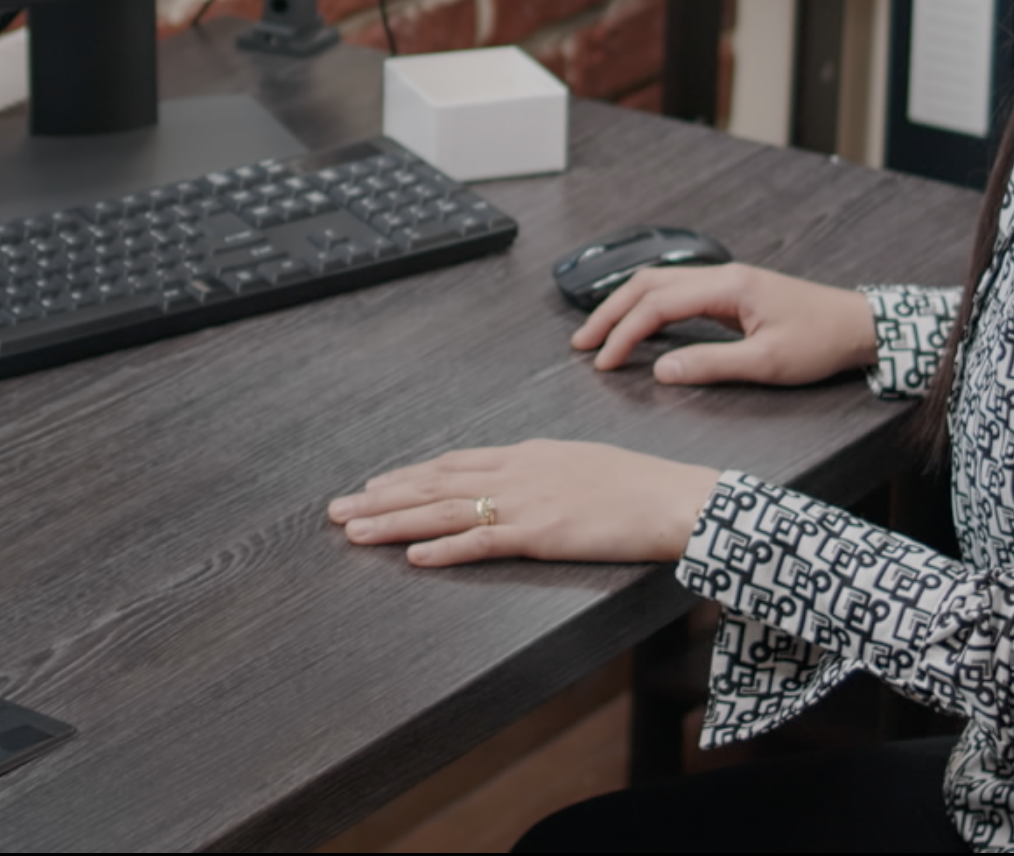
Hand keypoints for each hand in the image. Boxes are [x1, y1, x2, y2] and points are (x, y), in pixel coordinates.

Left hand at [328, 440, 722, 565]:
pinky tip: (413, 557)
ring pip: (445, 511)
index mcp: (527, 455)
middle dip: (382, 498)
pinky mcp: (542, 533)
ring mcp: (527, 502)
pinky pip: (482, 542)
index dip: (408, 476)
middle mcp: (518, 472)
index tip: (372, 485)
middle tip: (338, 510)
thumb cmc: (642, 488)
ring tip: (354, 531)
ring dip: (395, 522)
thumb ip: (545, 473)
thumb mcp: (583, 466)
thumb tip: (519, 483)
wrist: (676, 499)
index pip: (453, 464)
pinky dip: (444, 549)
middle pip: (435, 485)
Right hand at [575, 264, 877, 385]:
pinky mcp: (731, 294)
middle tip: (582, 343)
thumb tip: (661, 370)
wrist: (859, 326)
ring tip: (599, 333)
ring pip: (659, 284)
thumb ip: (711, 364)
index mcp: (727, 286)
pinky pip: (677, 293)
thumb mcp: (767, 363)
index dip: (624, 333)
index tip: (603, 360)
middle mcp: (721, 276)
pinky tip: (638, 325)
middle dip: (610, 312)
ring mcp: (725, 282)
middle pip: (648, 284)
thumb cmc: (821, 341)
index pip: (657, 304)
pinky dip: (648, 307)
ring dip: (625, 306)